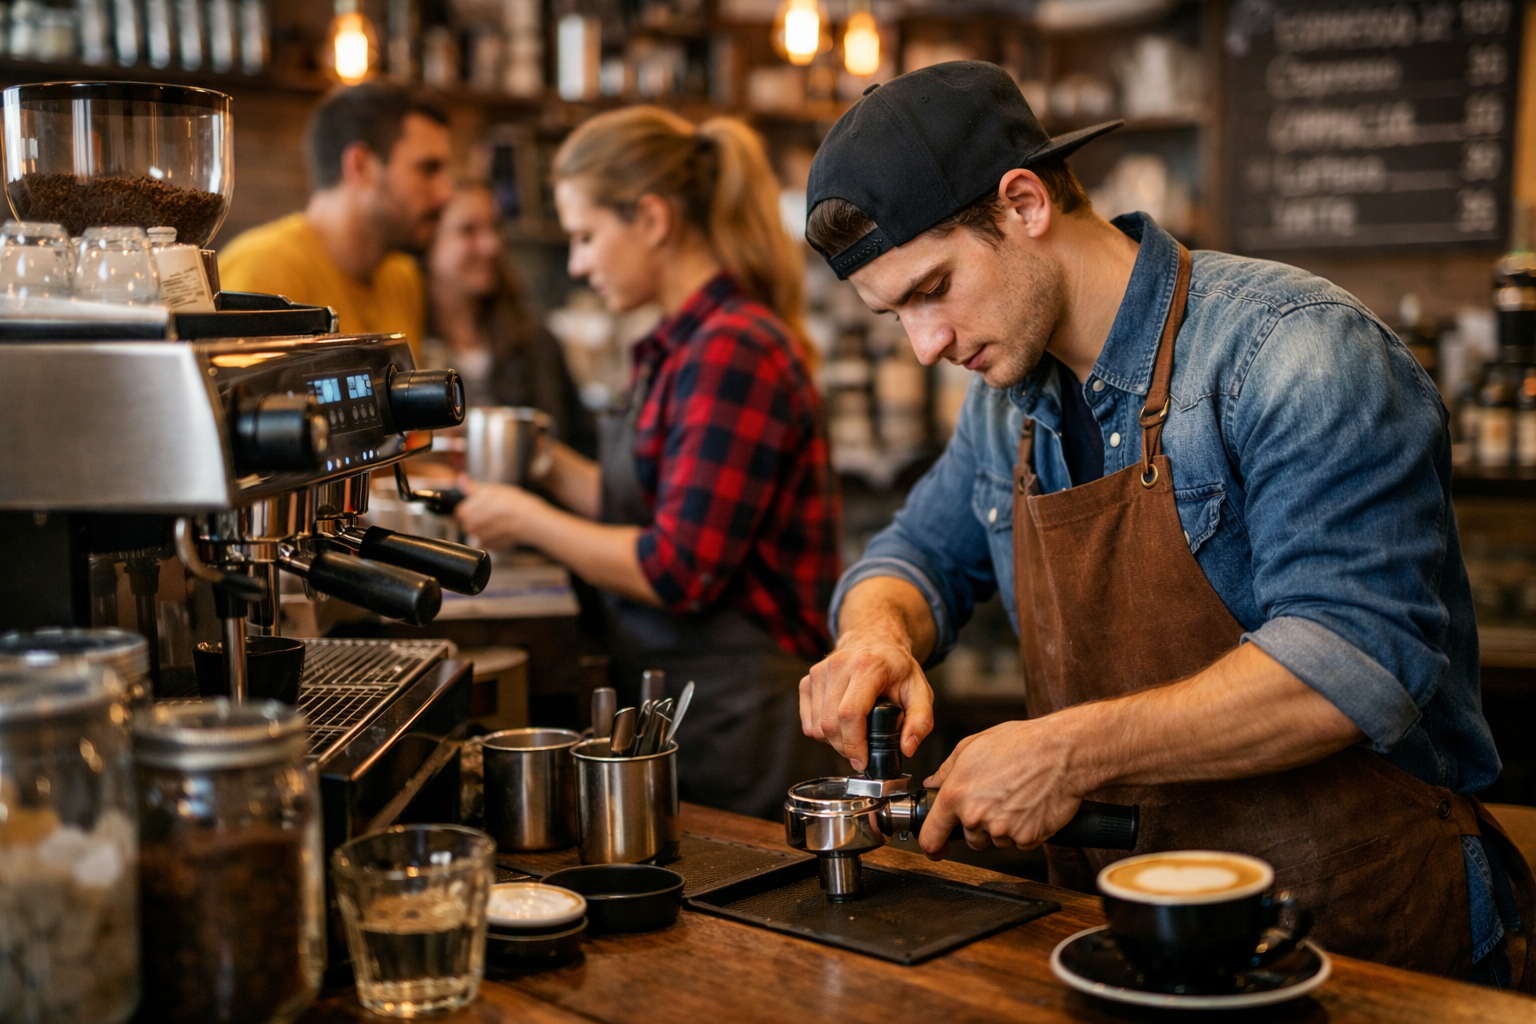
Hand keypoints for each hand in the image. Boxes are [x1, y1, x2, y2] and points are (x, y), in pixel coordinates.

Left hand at [452, 476, 549, 550]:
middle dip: (478, 516)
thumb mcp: (492, 489)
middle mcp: (469, 527)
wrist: (531, 521)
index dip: (472, 506)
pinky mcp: (491, 547)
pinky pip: (488, 540)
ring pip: (479, 531)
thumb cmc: (514, 504)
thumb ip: (472, 487)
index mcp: (465, 512)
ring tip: (501, 519)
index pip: (461, 510)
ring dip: (487, 526)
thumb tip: (461, 480)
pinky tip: (504, 528)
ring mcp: (480, 539)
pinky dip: (495, 535)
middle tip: (494, 511)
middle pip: (468, 522)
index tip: (483, 504)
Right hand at [799, 624, 933, 771]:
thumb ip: (921, 720)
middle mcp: (838, 666)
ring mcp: (820, 672)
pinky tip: (841, 724)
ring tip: (854, 735)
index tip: (864, 760)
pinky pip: (808, 722)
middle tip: (863, 751)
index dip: (854, 744)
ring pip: (817, 726)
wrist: (874, 639)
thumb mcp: (921, 690)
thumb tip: (907, 748)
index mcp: (867, 666)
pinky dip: (823, 732)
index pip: (850, 713)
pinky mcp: (808, 680)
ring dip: (834, 742)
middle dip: (846, 748)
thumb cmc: (896, 667)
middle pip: (830, 724)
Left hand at [918, 719, 1085, 859]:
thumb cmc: (1021, 744)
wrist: (1062, 752)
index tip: (937, 848)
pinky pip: (1019, 842)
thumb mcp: (973, 746)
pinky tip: (1030, 806)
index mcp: (956, 794)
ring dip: (1002, 827)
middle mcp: (976, 815)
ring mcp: (1002, 830)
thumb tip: (933, 783)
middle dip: (979, 825)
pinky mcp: (1027, 839)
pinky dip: (1024, 830)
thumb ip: (946, 769)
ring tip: (1016, 797)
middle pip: (970, 838)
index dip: (932, 846)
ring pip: (995, 840)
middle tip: (996, 799)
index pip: (932, 836)